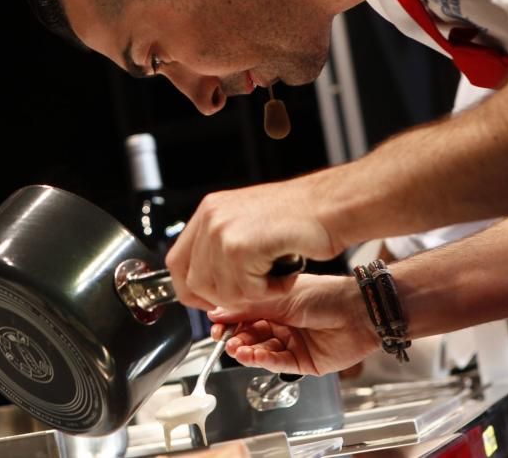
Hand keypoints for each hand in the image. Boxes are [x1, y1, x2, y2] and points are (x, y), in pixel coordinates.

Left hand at [165, 178, 339, 309]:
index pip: (177, 261)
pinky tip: (283, 276)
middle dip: (222, 298)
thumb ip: (223, 246)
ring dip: (250, 295)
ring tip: (274, 278)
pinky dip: (268, 292)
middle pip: (193, 282)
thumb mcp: (249, 223)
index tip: (208, 301)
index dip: (190, 289)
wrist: (330, 206)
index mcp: (209, 211)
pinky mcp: (239, 246)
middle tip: (252, 292)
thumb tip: (204, 283)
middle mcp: (210, 217)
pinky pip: (244, 290)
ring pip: (218, 291)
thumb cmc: (301, 216)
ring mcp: (222, 230)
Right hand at [209, 274, 379, 375]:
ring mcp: (292, 343)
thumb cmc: (326, 295)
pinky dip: (263, 360)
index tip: (216, 326)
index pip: (245, 315)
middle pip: (251, 334)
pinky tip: (253, 356)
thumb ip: (249, 307)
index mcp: (276, 303)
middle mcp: (283, 323)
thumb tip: (218, 310)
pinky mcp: (303, 362)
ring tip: (237, 349)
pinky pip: (278, 363)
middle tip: (224, 340)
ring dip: (248, 351)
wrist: (359, 313)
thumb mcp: (280, 296)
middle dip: (236, 338)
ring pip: (262, 350)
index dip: (229, 321)